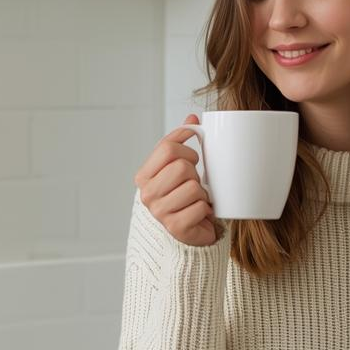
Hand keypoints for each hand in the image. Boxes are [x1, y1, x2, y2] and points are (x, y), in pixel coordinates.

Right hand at [133, 114, 221, 246]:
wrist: (187, 231)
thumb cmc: (181, 196)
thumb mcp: (176, 166)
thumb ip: (181, 142)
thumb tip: (192, 118)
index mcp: (143, 176)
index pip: (167, 148)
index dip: (187, 150)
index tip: (192, 160)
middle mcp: (147, 194)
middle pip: (181, 166)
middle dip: (195, 174)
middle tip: (193, 184)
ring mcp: (159, 212)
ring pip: (193, 187)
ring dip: (201, 193)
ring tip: (195, 200)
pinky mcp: (175, 227)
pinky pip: (201, 207)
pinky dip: (206, 209)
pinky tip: (199, 213)